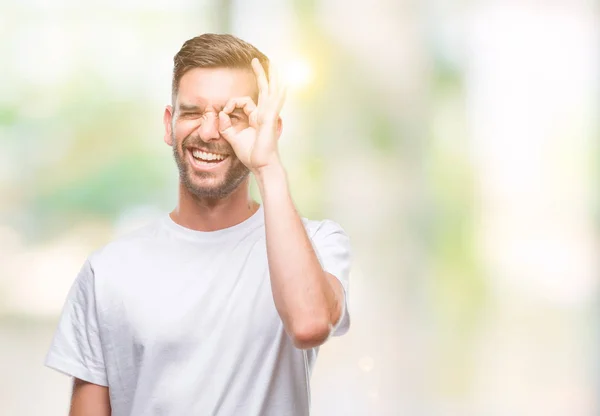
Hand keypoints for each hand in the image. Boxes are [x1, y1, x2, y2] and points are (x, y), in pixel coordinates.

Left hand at [218, 58, 286, 173]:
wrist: (262, 165)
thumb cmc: (251, 155)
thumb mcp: (233, 138)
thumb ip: (226, 126)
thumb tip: (221, 114)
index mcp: (256, 117)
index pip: (243, 101)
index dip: (230, 104)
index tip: (223, 113)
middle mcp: (264, 113)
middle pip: (263, 89)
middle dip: (260, 73)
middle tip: (255, 59)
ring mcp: (269, 115)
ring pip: (271, 90)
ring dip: (270, 75)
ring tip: (270, 62)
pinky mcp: (270, 118)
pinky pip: (275, 102)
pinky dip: (279, 92)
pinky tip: (283, 83)